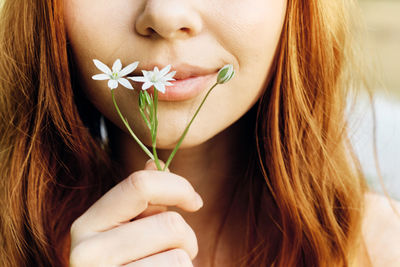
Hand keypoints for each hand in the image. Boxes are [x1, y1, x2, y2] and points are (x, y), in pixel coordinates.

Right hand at [69, 160, 202, 266]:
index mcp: (86, 226)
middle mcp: (86, 255)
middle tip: (179, 251)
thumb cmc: (131, 264)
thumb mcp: (130, 229)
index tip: (195, 201)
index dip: (178, 187)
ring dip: (184, 263)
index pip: (139, 185)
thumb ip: (141, 198)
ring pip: (180, 257)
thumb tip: (154, 160)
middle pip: (169, 225)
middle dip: (187, 238)